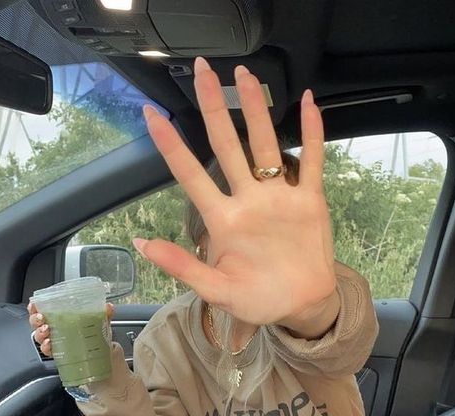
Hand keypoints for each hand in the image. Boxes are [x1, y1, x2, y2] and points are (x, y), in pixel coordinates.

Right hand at [28, 301, 113, 356]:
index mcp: (63, 319)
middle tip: (42, 319)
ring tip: (47, 330)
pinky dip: (46, 347)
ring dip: (39, 333)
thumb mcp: (101, 325)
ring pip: (39, 337)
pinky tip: (50, 344)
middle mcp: (56, 330)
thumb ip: (104, 315)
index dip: (36, 307)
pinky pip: (47, 351)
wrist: (103, 361)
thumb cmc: (98, 340)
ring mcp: (56, 343)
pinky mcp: (58, 355)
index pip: (45, 311)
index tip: (34, 305)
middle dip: (35, 320)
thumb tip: (108, 307)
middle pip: (37, 323)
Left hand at [134, 57, 336, 327]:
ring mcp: (278, 197)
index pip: (191, 175)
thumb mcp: (216, 291)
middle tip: (203, 71)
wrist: (301, 305)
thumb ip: (182, 267)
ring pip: (265, 146)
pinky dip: (312, 133)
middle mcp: (248, 201)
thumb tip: (142, 244)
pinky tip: (309, 104)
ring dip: (256, 112)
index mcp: (223, 220)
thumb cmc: (257, 299)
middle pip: (227, 147)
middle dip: (215, 109)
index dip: (171, 146)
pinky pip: (312, 161)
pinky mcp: (309, 201)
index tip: (152, 114)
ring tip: (246, 77)